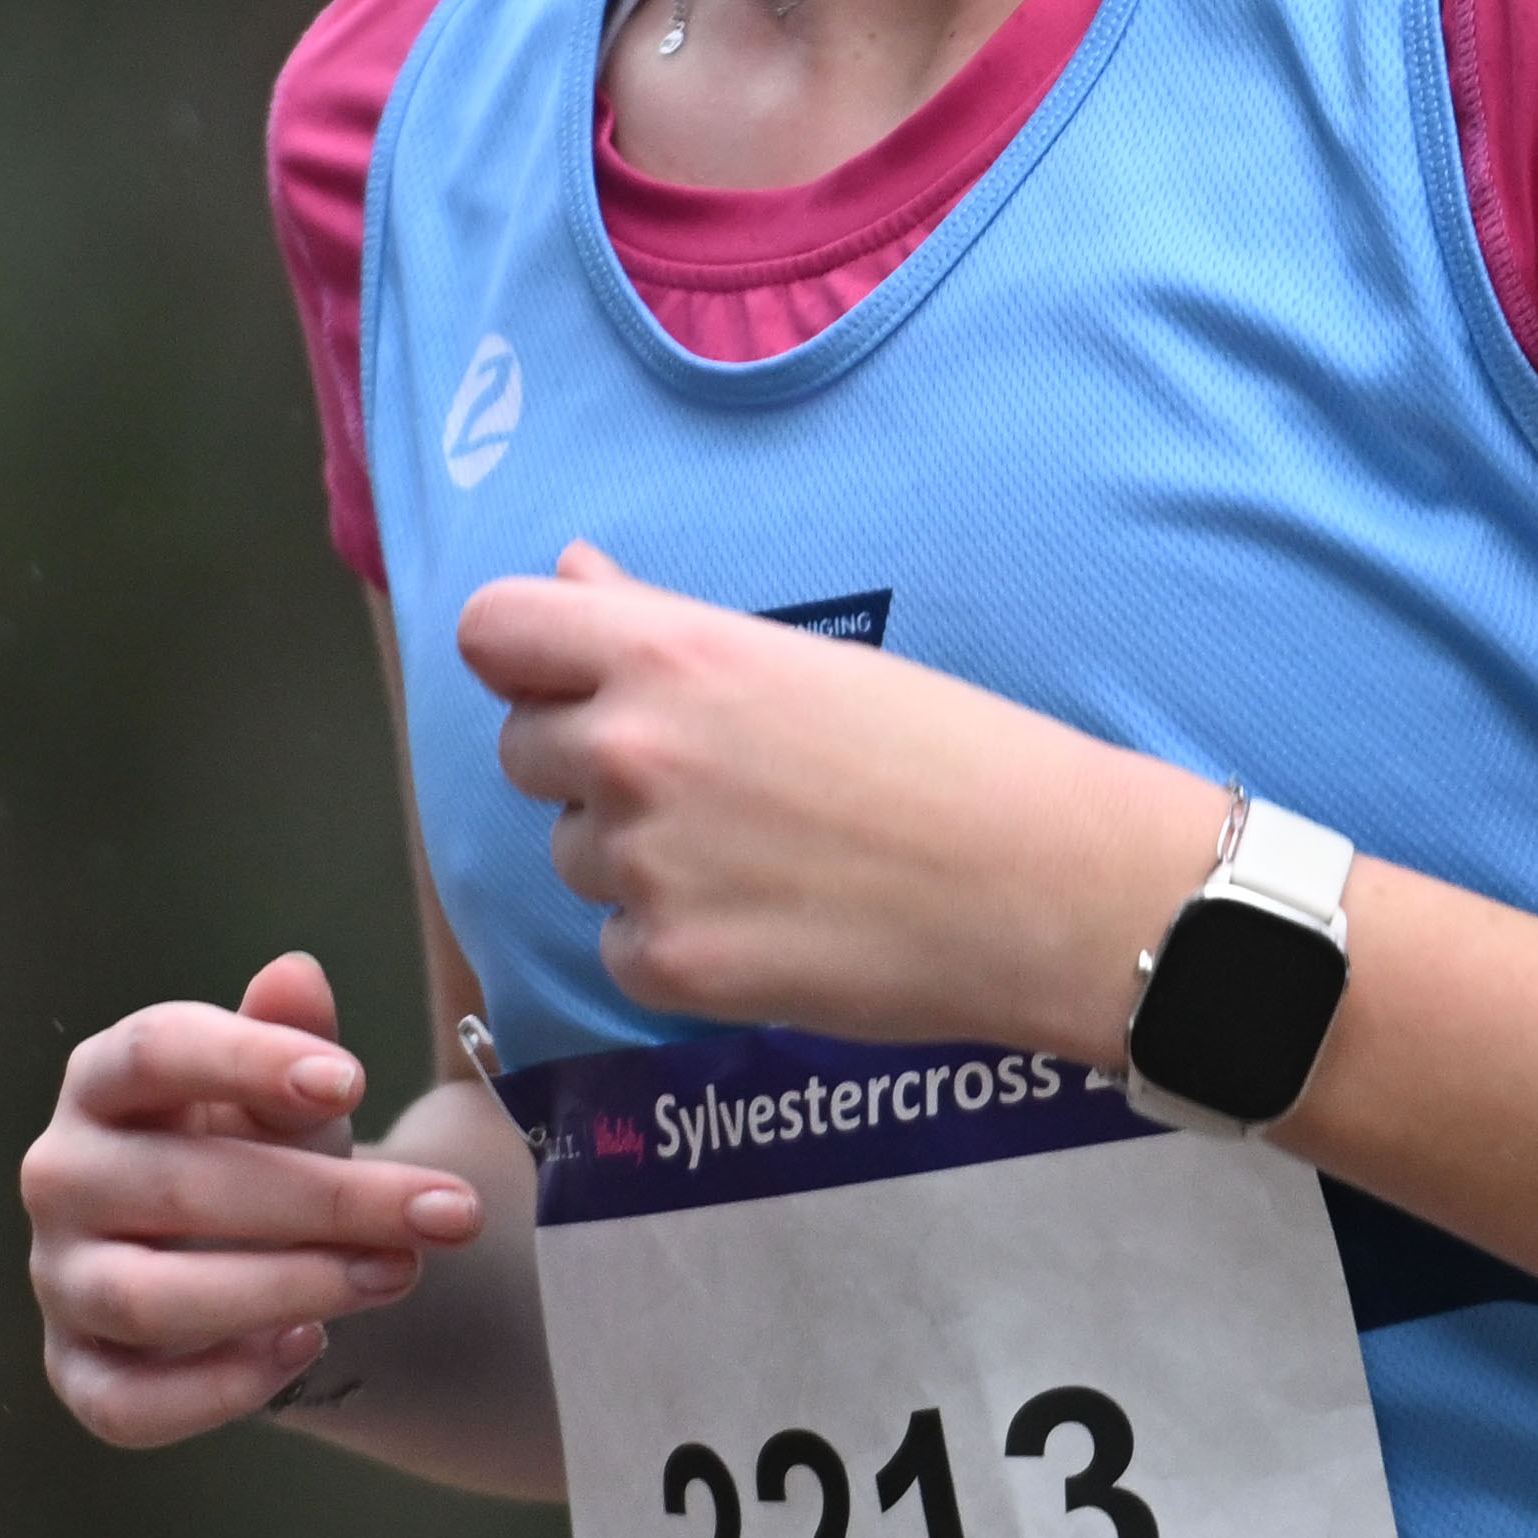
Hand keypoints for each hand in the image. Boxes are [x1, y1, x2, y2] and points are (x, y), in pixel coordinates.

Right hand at [21, 950, 489, 1447]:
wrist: (227, 1250)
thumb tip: (297, 976)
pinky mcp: (77, 1371)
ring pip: (149, 1299)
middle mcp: (62, 1175)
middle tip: (447, 1213)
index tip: (357, 1083)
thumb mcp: (283, 1092)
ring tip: (395, 1274)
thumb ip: (289, 1040)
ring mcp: (60, 1280)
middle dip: (328, 1201)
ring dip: (285, 1288)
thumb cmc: (251, 1148)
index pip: (154, 1052)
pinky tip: (308, 1344)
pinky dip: (221, 1386)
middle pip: (179, 1185)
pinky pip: (127, 1403)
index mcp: (103, 1081)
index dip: (249, 1062)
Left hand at [455, 544, 1214, 1051]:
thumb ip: (658, 621)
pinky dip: (674, 943)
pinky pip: (618, 946)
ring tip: (760, 855)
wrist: (1045, 883)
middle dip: (586, 763)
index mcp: (668, 651)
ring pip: (573, 853)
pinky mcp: (667, 966)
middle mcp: (632, 749)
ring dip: (636, 857)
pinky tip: (769, 923)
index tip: (578, 681)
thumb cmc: (946, 752)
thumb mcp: (799, 658)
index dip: (529, 657)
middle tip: (708, 781)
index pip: (491, 628)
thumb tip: (572, 571)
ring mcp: (643, 864)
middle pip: (521, 748)